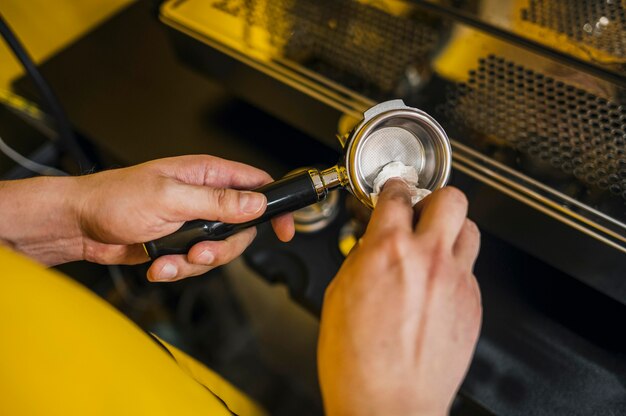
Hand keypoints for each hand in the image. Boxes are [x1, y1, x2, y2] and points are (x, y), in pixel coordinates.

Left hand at [75, 155, 293, 280]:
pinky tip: (160, 263)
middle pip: (243, 227)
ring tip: (172, 259)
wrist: (82, 225)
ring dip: (197, 262)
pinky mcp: (181, 243)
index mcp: (206, 175)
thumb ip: (216, 202)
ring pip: (220, 250)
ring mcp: (194, 222)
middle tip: (201, 249)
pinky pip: (196, 263)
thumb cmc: (115, 198)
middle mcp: (204, 198)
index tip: (285, 227)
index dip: (275, 204)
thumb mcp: (169, 198)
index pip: (257, 184)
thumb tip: (255, 204)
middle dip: (225, 247)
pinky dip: (179, 269)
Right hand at [317, 181, 480, 415]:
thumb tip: (372, 245)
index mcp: (386, 251)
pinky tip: (436, 289)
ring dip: (451, 231)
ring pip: (470, 229)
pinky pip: (470, 269)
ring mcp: (456, 281)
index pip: (398, 194)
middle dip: (434, 199)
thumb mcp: (339, 297)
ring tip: (434, 246)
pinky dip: (454, 270)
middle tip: (420, 213)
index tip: (394, 192)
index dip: (394, 188)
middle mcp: (427, 259)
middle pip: (451, 198)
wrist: (388, 407)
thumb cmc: (357, 363)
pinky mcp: (473, 304)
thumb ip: (361, 260)